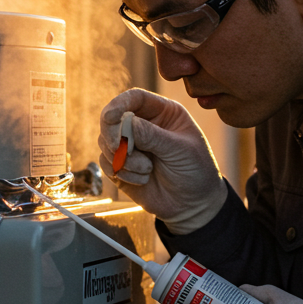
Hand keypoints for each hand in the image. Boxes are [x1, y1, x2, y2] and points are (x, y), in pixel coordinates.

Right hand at [99, 88, 227, 233]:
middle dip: (113, 134)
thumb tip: (123, 123)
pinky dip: (121, 173)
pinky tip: (142, 180)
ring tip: (147, 171)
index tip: (110, 117)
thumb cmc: (196, 171)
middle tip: (118, 147)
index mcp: (163, 113)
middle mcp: (144, 125)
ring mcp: (130, 146)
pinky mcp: (121, 166)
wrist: (193, 205)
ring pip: (106, 142)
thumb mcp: (180, 150)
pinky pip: (106, 163)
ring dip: (123, 159)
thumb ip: (152, 135)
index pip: (134, 98)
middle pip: (112, 118)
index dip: (119, 104)